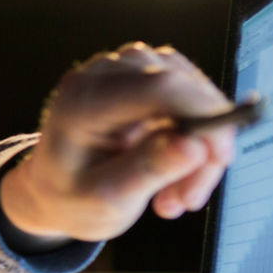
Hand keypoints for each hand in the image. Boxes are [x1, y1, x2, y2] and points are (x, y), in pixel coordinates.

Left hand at [0, 42, 238, 241]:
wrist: (52, 192)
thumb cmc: (71, 198)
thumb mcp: (104, 200)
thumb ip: (146, 170)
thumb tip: (195, 145)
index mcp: (82, 100)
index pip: (160, 85)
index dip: (203, 114)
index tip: (220, 159)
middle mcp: (103, 74)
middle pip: (183, 87)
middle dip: (203, 144)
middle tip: (188, 201)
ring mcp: (125, 71)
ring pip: (195, 93)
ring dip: (200, 148)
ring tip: (175, 197)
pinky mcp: (145, 78)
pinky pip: (192, 99)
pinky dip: (196, 139)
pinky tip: (176, 175)